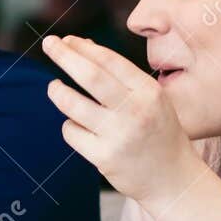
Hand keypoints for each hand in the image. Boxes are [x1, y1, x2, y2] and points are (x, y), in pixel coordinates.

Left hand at [41, 35, 202, 205]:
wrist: (173, 179)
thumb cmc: (157, 132)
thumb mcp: (149, 99)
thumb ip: (120, 75)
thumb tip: (83, 47)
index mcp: (149, 92)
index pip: (109, 61)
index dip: (83, 48)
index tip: (65, 40)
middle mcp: (135, 111)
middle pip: (90, 76)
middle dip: (64, 56)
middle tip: (48, 45)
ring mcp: (119, 135)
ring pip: (72, 104)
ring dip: (57, 92)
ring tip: (54, 87)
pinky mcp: (103, 157)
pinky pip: (71, 132)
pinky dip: (70, 125)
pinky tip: (78, 126)